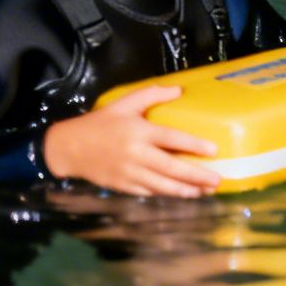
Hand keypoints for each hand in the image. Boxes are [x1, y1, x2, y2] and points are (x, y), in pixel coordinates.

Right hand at [41, 85, 222, 197]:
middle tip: (217, 180)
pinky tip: (182, 195)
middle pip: (171, 168)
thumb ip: (151, 95)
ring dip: (186, 190)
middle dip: (196, 176)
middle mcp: (136, 155)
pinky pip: (149, 193)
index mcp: (138, 132)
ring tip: (206, 191)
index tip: (214, 150)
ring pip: (163, 185)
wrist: (69, 148)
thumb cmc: (100, 123)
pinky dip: (167, 195)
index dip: (193, 145)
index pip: (171, 139)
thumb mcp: (124, 103)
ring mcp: (129, 174)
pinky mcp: (123, 186)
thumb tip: (179, 90)